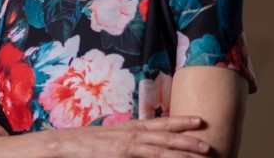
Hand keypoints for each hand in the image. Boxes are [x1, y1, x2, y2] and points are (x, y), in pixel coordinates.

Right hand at [41, 116, 212, 157]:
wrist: (64, 145)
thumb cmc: (86, 145)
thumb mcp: (111, 139)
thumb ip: (129, 142)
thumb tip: (141, 147)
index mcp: (131, 128)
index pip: (161, 123)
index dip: (181, 121)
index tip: (199, 120)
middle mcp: (133, 134)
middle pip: (168, 135)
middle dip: (190, 139)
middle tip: (209, 143)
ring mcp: (128, 145)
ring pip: (163, 149)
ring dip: (185, 152)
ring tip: (203, 154)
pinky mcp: (122, 155)